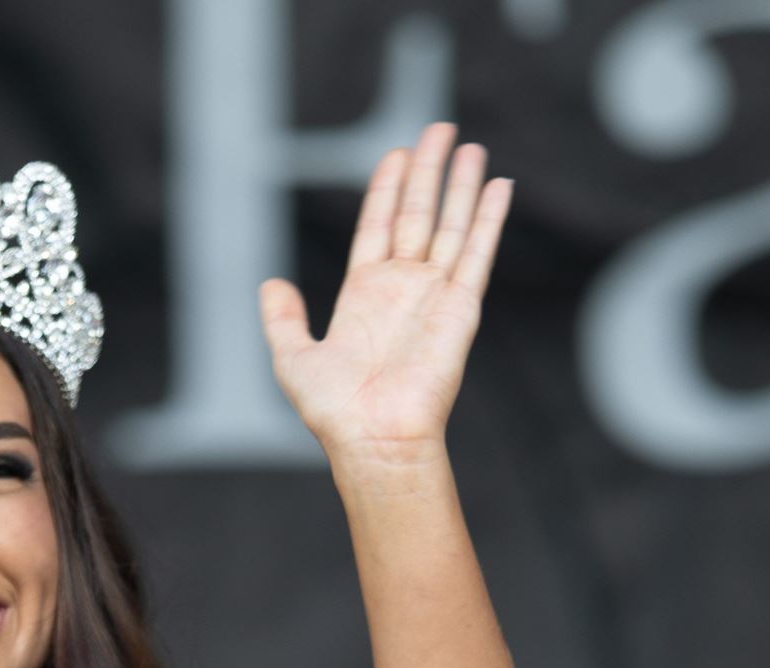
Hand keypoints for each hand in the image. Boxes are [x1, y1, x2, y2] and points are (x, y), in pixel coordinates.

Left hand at [259, 122, 511, 463]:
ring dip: (461, 184)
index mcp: (364, 295)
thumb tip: (269, 285)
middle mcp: (401, 288)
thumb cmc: (334, 411)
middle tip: (438, 129)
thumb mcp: (292, 359)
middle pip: (417, 214)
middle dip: (427, 171)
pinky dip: (490, 217)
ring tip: (468, 145)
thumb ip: (282, 320)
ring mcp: (433, 294)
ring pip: (451, 224)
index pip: (378, 226)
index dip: (386, 189)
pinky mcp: (460, 306)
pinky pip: (478, 252)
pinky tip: (499, 185)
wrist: (373, 437)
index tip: (395, 153)